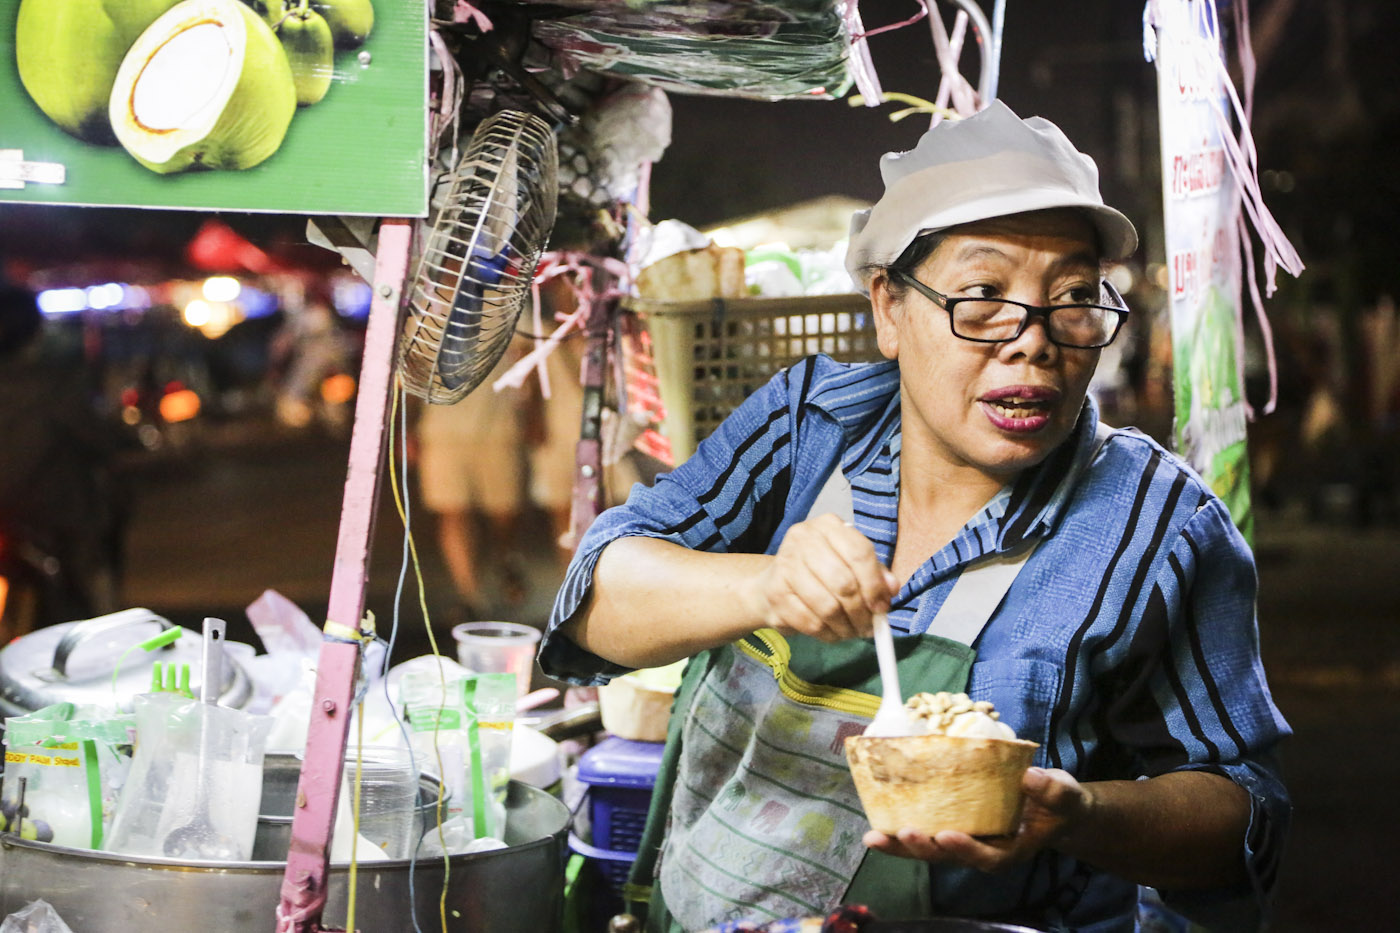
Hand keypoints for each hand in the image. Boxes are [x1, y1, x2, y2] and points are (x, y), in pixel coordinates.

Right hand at [754, 513, 897, 641]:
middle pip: (843, 582)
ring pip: (827, 606)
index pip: (859, 553)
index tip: (881, 607)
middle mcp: (804, 538)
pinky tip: (832, 632)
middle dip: (861, 611)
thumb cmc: (820, 571)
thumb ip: (875, 574)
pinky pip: (810, 622)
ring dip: (845, 627)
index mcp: (828, 526)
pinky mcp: (774, 592)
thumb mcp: (851, 564)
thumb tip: (891, 588)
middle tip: (868, 627)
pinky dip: (827, 634)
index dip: (874, 585)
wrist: (776, 581)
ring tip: (851, 631)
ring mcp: (786, 564)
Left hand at [862, 767, 1092, 871]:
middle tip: (902, 833)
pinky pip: (925, 831)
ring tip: (874, 837)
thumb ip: (1052, 791)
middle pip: (950, 856)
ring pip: (931, 849)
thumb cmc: (1058, 803)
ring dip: (902, 845)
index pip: (988, 856)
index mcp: (1011, 849)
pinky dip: (900, 829)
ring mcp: (967, 841)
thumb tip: (1032, 777)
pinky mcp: (953, 826)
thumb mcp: (1064, 795)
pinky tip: (876, 822)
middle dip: (924, 848)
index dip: (967, 849)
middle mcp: (984, 851)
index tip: (947, 835)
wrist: (1052, 807)